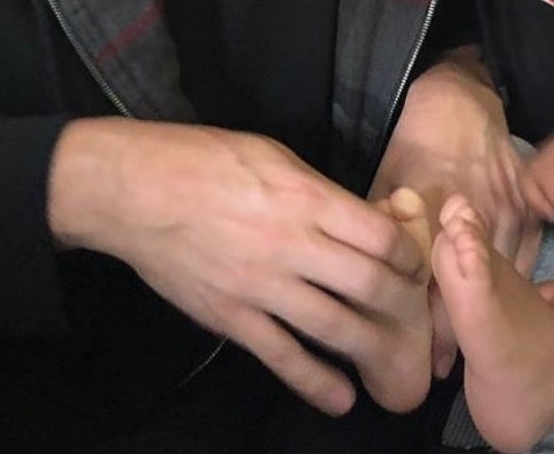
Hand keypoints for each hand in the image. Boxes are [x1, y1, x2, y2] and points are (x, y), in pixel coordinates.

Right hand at [47, 118, 430, 415]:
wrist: (137, 190)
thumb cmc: (207, 160)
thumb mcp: (275, 156)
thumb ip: (321, 191)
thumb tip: (362, 217)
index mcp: (305, 198)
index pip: (379, 235)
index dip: (407, 254)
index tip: (414, 263)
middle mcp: (291, 245)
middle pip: (368, 284)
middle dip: (402, 303)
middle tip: (416, 313)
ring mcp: (261, 286)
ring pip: (334, 326)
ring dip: (373, 347)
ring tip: (397, 364)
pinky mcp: (232, 317)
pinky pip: (282, 356)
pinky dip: (315, 382)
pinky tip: (341, 398)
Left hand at [369, 47, 537, 379]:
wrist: (461, 100)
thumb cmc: (417, 139)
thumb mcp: (387, 179)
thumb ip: (383, 227)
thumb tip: (364, 274)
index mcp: (435, 219)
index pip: (435, 289)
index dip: (428, 331)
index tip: (419, 365)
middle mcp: (474, 225)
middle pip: (470, 294)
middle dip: (456, 334)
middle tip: (439, 371)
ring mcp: (506, 219)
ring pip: (499, 284)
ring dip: (485, 317)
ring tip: (473, 355)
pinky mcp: (527, 213)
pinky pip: (522, 262)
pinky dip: (511, 290)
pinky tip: (504, 316)